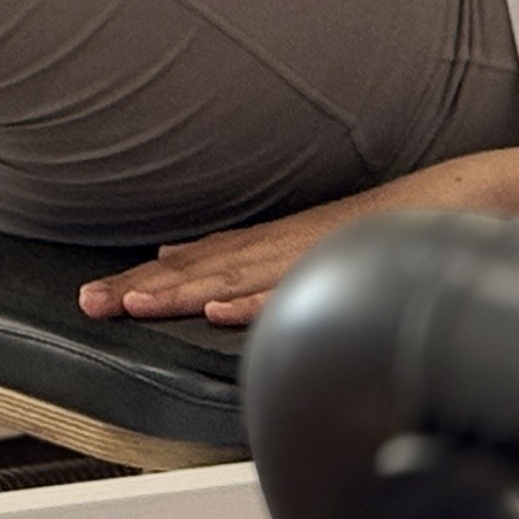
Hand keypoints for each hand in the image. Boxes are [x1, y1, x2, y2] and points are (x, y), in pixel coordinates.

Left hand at [78, 194, 378, 326]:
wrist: (428, 203)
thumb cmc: (347, 230)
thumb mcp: (273, 240)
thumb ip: (222, 254)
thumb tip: (170, 258)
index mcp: (248, 248)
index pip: (180, 268)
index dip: (133, 282)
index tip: (89, 300)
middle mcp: (262, 249)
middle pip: (191, 272)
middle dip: (138, 288)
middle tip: (90, 304)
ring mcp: (294, 259)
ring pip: (227, 279)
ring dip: (180, 292)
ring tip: (137, 305)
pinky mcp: (330, 268)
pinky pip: (286, 290)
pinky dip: (252, 303)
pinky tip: (220, 314)